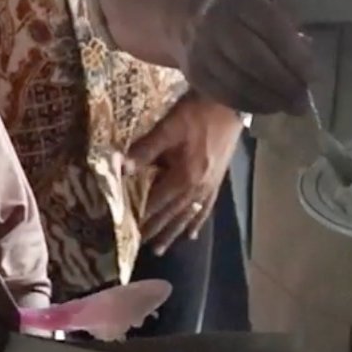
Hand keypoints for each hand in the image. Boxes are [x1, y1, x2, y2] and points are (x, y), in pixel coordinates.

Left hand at [130, 94, 242, 251]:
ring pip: (188, 216)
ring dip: (173, 233)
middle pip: (171, 214)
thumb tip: (121, 169)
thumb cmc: (198, 112)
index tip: (125, 230)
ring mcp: (210, 186)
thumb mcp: (168, 127)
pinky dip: (197, 222)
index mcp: (185, 176)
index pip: (156, 202)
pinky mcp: (218, 180)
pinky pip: (206, 208)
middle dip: (154, 231)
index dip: (140, 216)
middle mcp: (197, 188)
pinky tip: (193, 233)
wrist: (230, 101)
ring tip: (160, 250)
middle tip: (137, 247)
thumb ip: (145, 149)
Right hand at [183, 0, 315, 115]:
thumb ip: (287, 26)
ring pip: (238, 82)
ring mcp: (201, 50)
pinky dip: (251, 105)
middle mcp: (216, 22)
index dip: (294, 55)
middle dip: (283, 83)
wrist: (187, 16)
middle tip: (304, 101)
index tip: (313, 76)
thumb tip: (307, 58)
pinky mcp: (194, 74)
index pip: (271, 27)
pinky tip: (269, 107)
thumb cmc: (240, 11)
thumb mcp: (265, 2)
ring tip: (291, 107)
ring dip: (269, 100)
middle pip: (253, 59)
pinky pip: (225, 96)